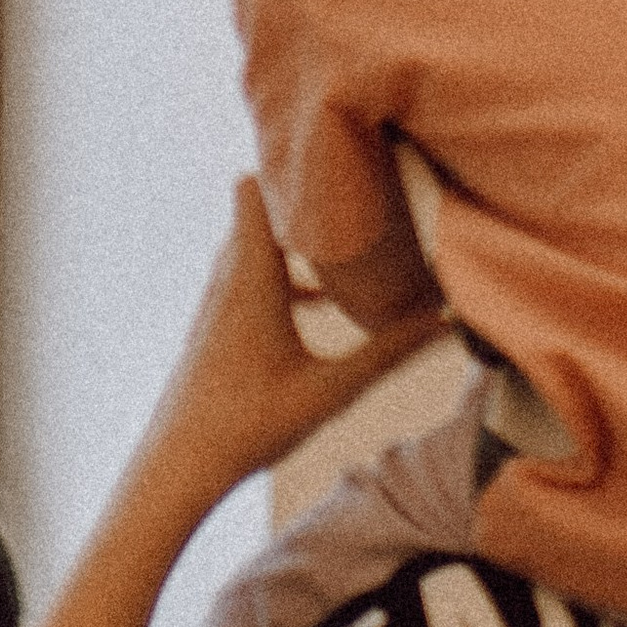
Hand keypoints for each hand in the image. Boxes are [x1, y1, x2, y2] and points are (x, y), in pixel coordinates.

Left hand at [142, 179, 446, 506]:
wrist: (178, 465)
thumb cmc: (249, 424)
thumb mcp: (332, 390)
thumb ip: (391, 352)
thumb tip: (448, 321)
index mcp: (250, 276)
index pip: (254, 187)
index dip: (289, 168)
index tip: (337, 161)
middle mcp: (228, 277)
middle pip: (259, 211)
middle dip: (305, 201)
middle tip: (358, 194)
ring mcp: (217, 301)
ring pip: (256, 246)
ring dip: (296, 240)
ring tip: (349, 241)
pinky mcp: (216, 325)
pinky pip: (251, 278)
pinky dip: (285, 275)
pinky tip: (324, 304)